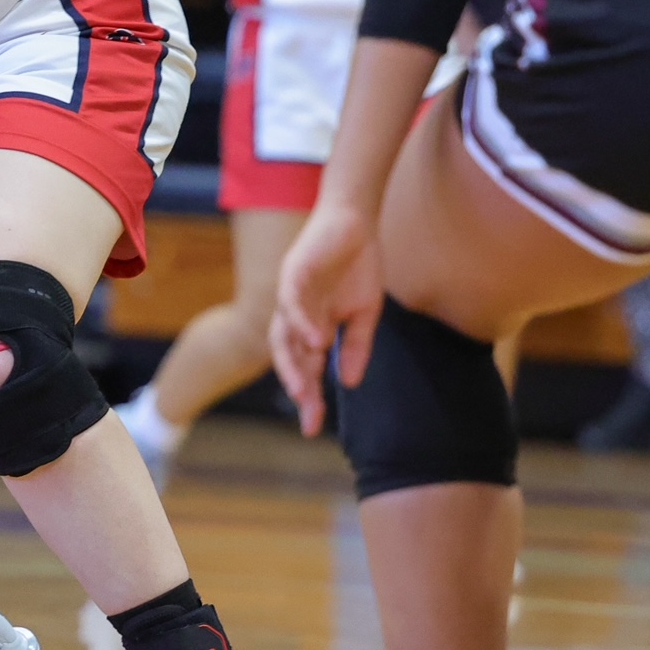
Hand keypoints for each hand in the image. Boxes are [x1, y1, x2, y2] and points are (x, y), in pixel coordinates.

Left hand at [270, 200, 384, 436]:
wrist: (355, 221)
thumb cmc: (357, 266)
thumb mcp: (365, 314)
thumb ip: (357, 346)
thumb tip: (351, 383)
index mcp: (312, 327)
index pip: (308, 368)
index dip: (310, 397)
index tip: (314, 428)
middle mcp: (296, 316)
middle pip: (290, 358)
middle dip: (299, 387)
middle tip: (309, 415)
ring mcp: (292, 295)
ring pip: (284, 334)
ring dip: (293, 362)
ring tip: (303, 389)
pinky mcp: (293, 272)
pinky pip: (292, 301)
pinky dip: (302, 321)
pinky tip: (316, 340)